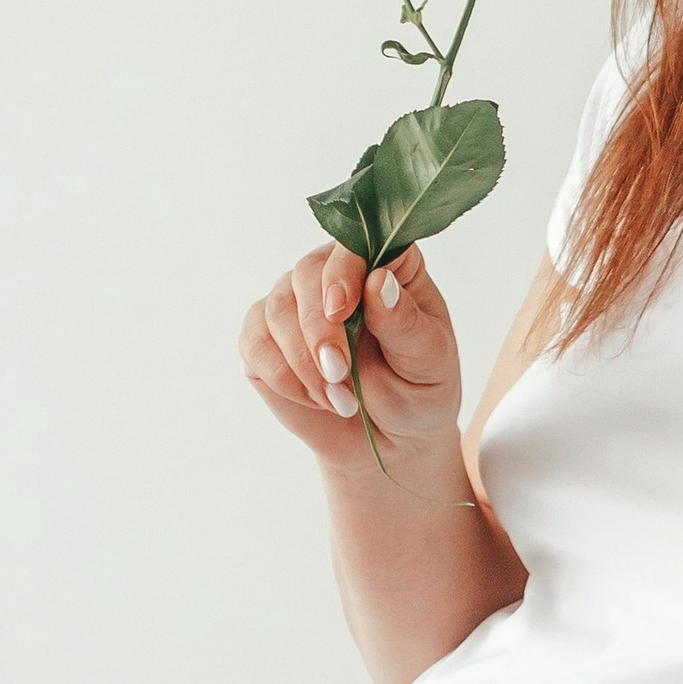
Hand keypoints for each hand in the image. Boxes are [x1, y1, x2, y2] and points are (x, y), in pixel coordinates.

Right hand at [238, 243, 464, 475]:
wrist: (390, 439)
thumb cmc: (419, 392)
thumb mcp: (429, 362)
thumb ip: (405, 323)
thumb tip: (379, 281)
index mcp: (387, 265)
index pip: (355, 244)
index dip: (341, 271)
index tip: (341, 310)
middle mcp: (337, 274)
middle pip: (306, 273)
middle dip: (318, 329)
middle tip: (340, 374)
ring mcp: (298, 304)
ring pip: (275, 308)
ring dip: (302, 361)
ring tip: (340, 399)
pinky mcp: (267, 339)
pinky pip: (253, 342)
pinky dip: (282, 376)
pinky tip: (314, 398)